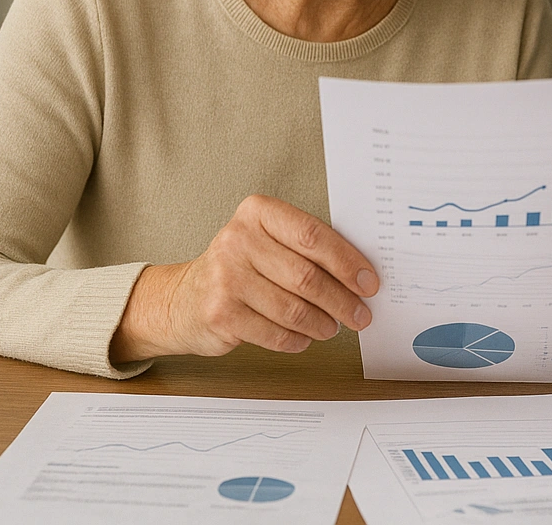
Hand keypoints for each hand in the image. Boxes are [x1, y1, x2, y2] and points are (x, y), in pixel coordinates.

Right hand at [110, 194, 377, 361]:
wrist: (182, 299)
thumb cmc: (241, 269)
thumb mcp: (268, 243)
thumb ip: (308, 250)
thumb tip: (361, 275)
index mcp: (257, 212)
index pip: (313, 235)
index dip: (347, 261)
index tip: (369, 283)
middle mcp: (237, 239)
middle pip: (307, 276)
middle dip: (342, 301)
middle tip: (361, 315)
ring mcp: (225, 277)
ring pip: (293, 309)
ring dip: (322, 323)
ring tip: (332, 327)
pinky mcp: (220, 313)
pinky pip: (275, 333)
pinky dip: (298, 340)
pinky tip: (304, 338)